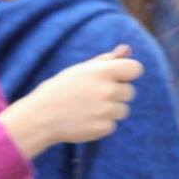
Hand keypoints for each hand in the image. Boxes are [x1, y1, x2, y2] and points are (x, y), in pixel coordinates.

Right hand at [1, 45, 141, 156]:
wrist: (43, 116)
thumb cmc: (61, 88)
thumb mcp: (81, 69)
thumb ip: (106, 60)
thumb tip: (127, 50)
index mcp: (103, 71)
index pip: (136, 69)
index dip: (128, 73)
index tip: (119, 77)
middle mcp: (107, 91)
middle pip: (130, 92)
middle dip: (117, 93)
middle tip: (95, 95)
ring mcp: (106, 111)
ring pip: (123, 110)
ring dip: (111, 110)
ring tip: (90, 108)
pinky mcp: (103, 128)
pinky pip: (113, 125)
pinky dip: (103, 123)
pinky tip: (87, 119)